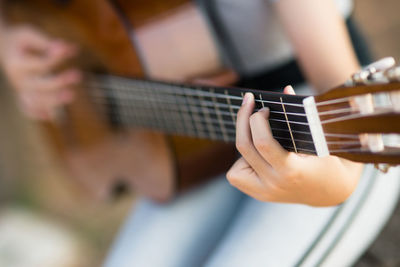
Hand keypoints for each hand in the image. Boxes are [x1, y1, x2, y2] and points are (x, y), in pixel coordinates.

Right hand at [0, 25, 80, 119]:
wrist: (1, 48)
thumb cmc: (19, 40)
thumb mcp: (28, 35)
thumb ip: (46, 42)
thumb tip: (66, 48)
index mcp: (17, 63)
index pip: (41, 65)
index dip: (56, 58)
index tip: (68, 49)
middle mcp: (17, 79)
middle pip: (40, 86)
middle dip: (59, 82)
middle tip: (78, 74)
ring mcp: (20, 89)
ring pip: (36, 101)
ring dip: (54, 101)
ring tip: (71, 95)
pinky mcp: (23, 94)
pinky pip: (28, 109)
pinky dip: (37, 113)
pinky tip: (50, 116)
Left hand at [227, 86, 362, 205]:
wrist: (331, 192)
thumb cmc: (328, 162)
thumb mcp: (320, 139)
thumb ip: (301, 115)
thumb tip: (285, 89)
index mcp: (292, 171)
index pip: (262, 143)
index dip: (257, 120)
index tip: (265, 108)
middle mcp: (274, 184)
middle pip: (243, 147)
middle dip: (243, 119)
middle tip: (248, 103)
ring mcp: (264, 192)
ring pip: (235, 163)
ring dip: (244, 144)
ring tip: (259, 137)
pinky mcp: (258, 194)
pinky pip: (235, 175)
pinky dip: (241, 162)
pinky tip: (256, 155)